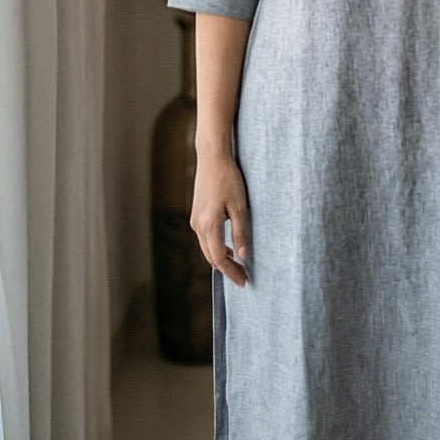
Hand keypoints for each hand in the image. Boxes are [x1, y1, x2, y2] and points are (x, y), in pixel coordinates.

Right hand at [190, 153, 250, 287]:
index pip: (219, 258)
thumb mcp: (239, 207)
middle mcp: (198, 225)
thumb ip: (241, 233)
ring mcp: (195, 220)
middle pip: (210, 257)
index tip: (244, 281)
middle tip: (243, 278)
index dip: (232, 272)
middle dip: (226, 269)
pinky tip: (228, 247)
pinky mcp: (196, 214)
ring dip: (221, 259)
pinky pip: (205, 238)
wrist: (212, 158)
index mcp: (208, 225)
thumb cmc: (228, 179)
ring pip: (206, 248)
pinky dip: (216, 247)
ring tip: (237, 266)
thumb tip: (244, 256)